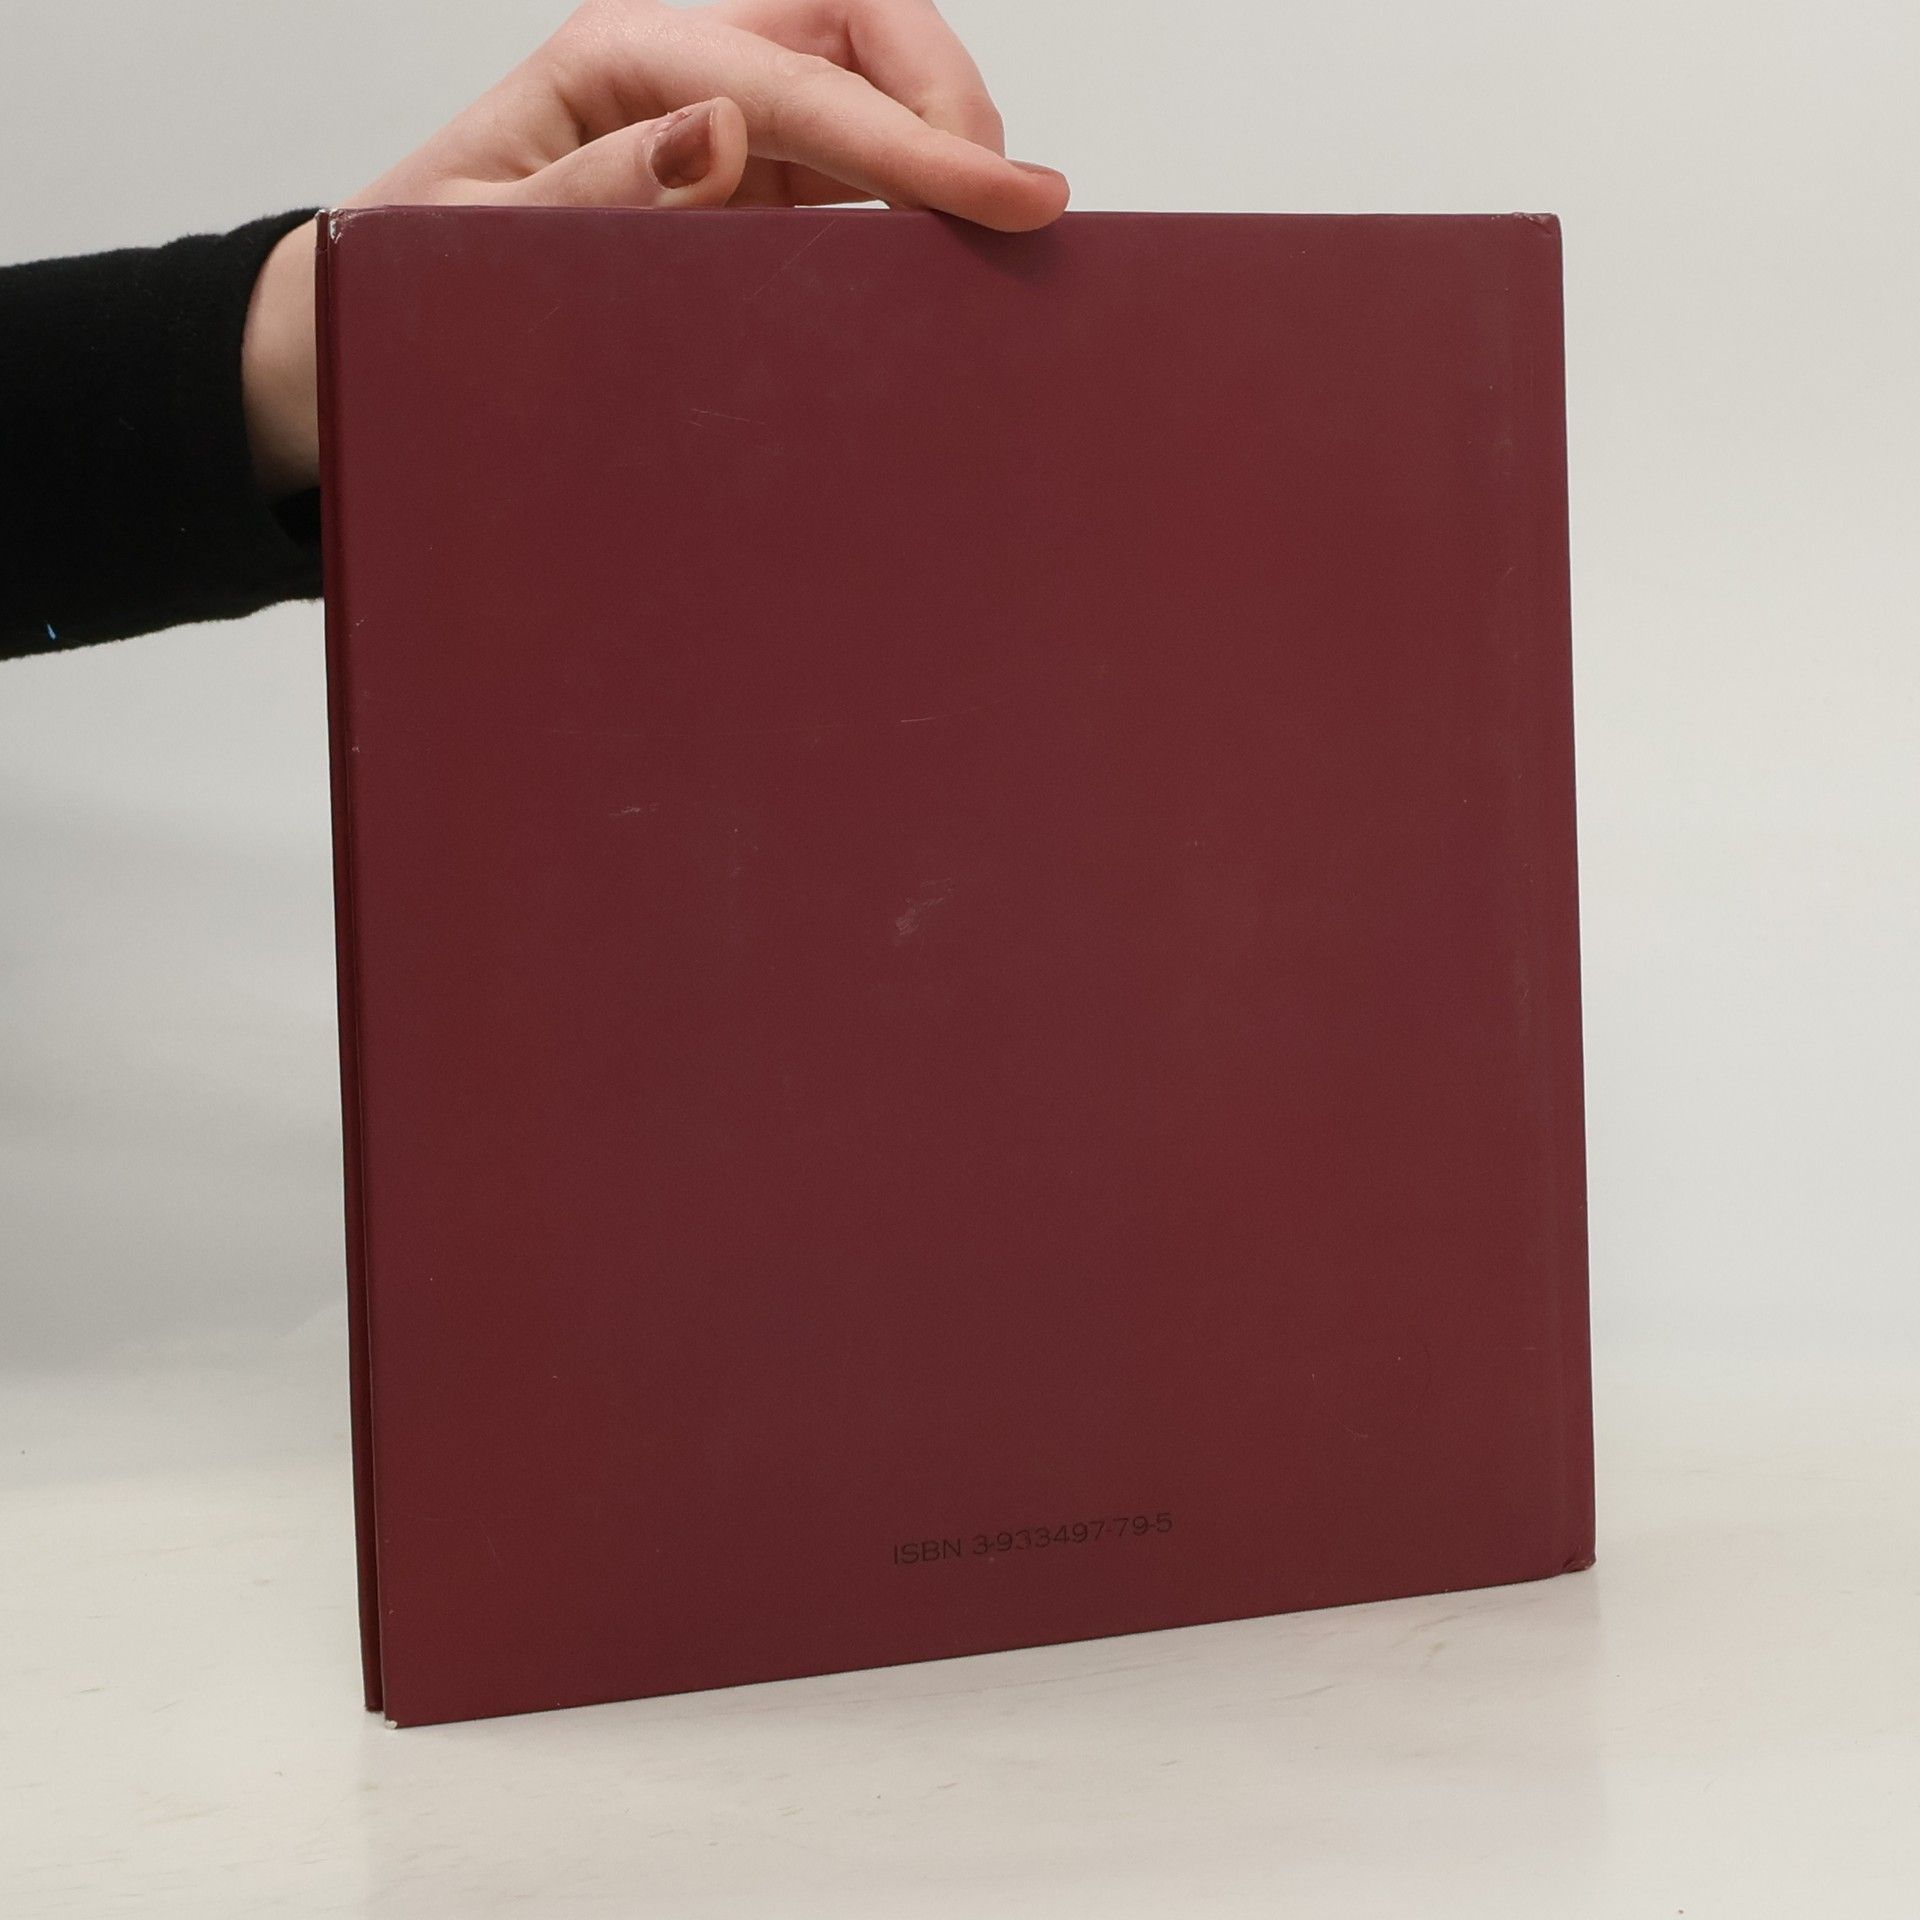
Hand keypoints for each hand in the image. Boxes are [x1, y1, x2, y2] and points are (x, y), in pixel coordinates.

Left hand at [242, 0, 1068, 497]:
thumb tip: (725, 130)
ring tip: (993, 223)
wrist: (374, 327)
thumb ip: (597, 189)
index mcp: (619, 65)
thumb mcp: (479, 244)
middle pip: (854, 26)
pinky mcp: (740, 188)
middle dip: (944, 96)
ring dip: (937, 140)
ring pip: (866, 83)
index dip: (918, 140)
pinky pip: (847, 165)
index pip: (803, 82)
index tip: (1012, 196)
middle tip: (1006, 201)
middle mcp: (680, 75)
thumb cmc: (413, 284)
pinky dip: (907, 195)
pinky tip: (940, 248)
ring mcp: (717, 129)